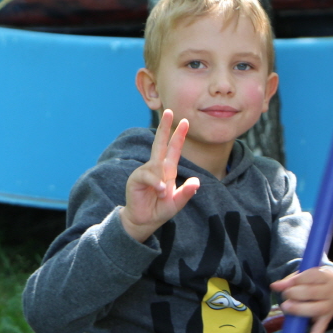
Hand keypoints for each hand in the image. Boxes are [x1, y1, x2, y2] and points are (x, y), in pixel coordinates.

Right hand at [118, 110, 199, 242]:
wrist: (144, 221)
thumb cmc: (160, 210)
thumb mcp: (177, 202)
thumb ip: (186, 193)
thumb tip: (197, 181)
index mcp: (167, 170)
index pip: (173, 149)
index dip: (178, 136)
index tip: (185, 121)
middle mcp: (155, 168)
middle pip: (159, 143)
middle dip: (164, 127)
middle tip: (168, 111)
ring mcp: (145, 172)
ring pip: (156, 167)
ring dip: (162, 182)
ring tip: (163, 195)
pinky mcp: (136, 179)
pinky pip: (147, 176)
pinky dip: (155, 183)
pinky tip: (160, 191)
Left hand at [271, 266, 332, 332]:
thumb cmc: (314, 281)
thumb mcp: (305, 276)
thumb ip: (290, 280)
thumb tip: (275, 286)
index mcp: (326, 277)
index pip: (311, 276)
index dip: (295, 280)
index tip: (284, 284)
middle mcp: (331, 293)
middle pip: (311, 293)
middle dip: (293, 293)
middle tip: (285, 296)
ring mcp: (329, 309)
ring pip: (314, 310)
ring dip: (298, 310)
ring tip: (286, 308)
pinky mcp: (325, 322)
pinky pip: (318, 332)